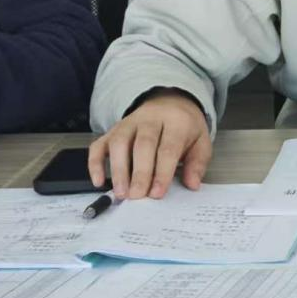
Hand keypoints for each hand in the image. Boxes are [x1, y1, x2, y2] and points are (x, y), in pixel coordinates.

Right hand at [88, 90, 212, 198]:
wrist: (170, 102)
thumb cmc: (184, 127)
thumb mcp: (201, 141)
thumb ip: (197, 163)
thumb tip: (192, 184)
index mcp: (176, 122)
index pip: (168, 147)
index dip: (162, 172)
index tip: (157, 193)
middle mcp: (150, 119)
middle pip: (143, 144)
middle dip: (140, 172)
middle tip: (137, 195)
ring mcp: (128, 123)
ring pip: (119, 142)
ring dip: (118, 169)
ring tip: (121, 192)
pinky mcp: (113, 129)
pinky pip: (99, 144)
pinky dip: (95, 163)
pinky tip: (98, 180)